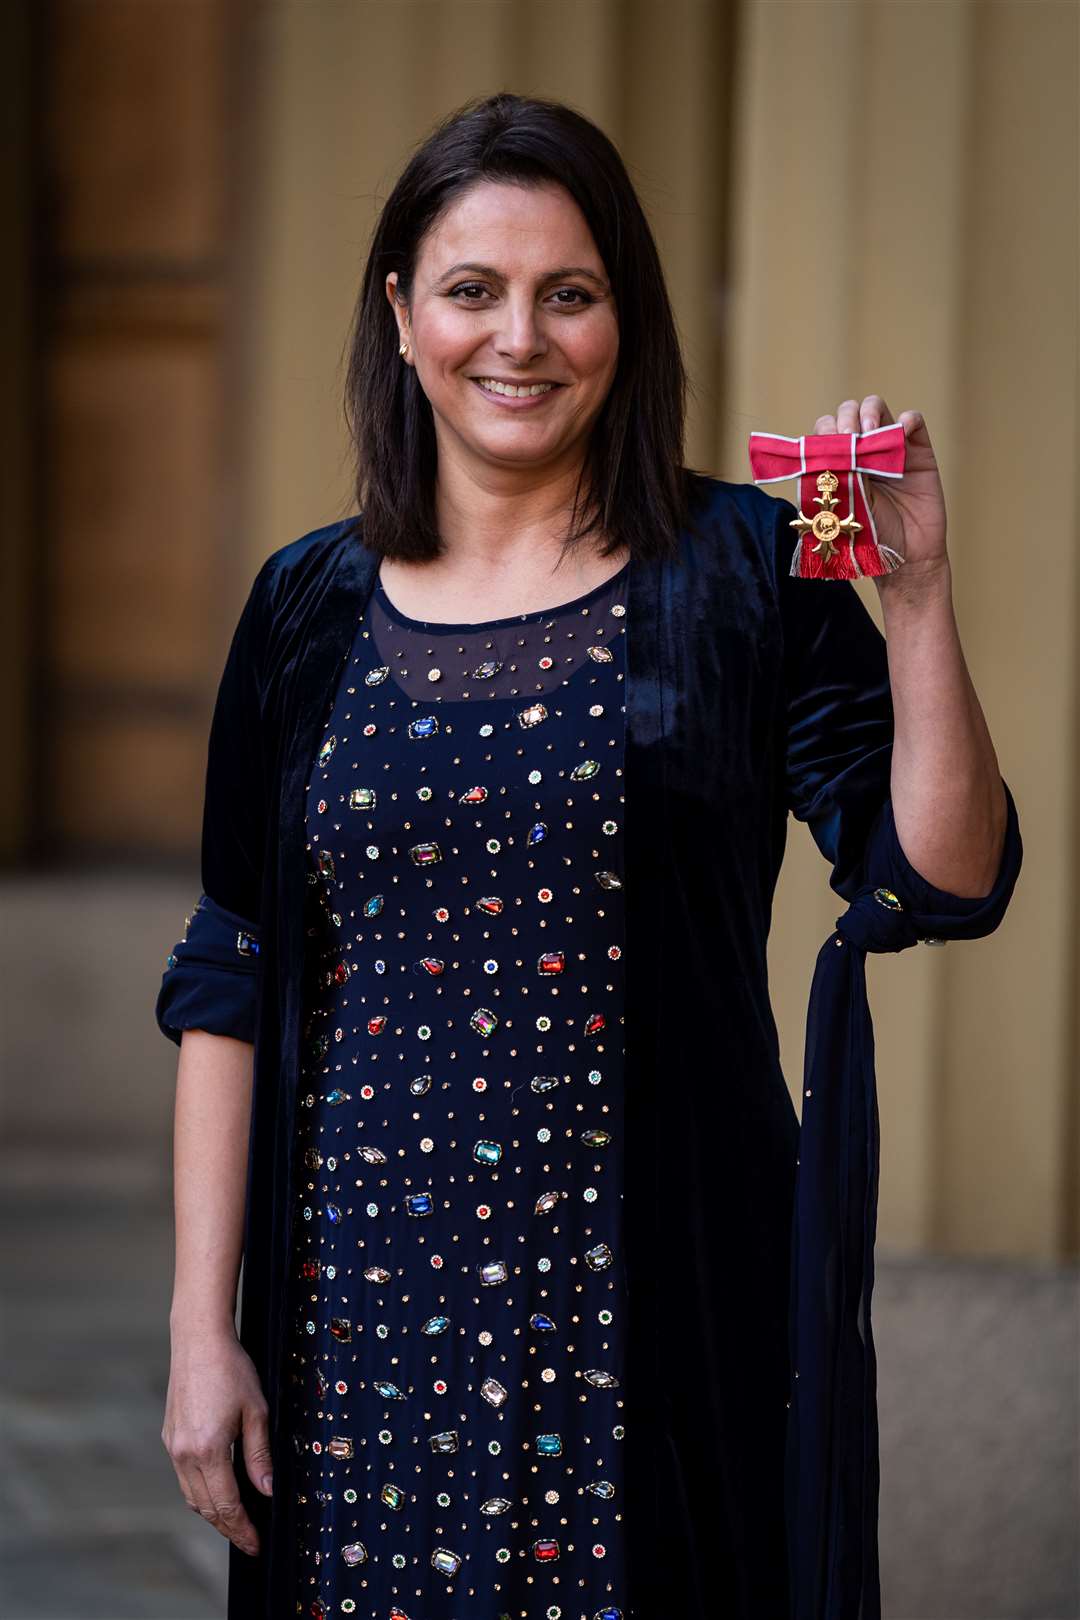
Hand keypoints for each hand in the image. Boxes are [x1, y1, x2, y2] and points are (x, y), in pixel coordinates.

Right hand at [162, 1326, 272, 1557]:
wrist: (198, 1340)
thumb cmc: (231, 1369)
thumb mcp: (257, 1411)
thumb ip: (259, 1455)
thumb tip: (266, 1492)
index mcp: (208, 1450)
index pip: (226, 1505)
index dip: (243, 1529)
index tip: (256, 1544)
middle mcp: (184, 1454)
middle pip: (206, 1508)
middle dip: (229, 1529)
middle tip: (250, 1540)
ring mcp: (173, 1447)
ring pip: (192, 1496)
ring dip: (213, 1513)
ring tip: (237, 1521)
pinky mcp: (170, 1437)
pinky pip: (184, 1478)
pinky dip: (201, 1492)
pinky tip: (218, 1490)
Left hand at [814, 396, 949, 590]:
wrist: (905, 557)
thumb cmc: (868, 537)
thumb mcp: (842, 505)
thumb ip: (835, 475)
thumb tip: (828, 447)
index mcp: (837, 463)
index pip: (825, 431)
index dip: (824, 433)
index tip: (827, 448)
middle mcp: (861, 451)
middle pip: (847, 412)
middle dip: (844, 419)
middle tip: (848, 437)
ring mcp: (889, 448)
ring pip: (876, 408)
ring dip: (869, 412)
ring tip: (868, 431)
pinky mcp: (918, 450)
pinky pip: (913, 420)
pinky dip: (908, 419)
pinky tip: (901, 432)